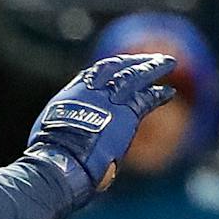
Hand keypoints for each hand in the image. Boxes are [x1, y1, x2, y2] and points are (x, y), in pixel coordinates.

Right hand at [27, 54, 176, 191]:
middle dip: (133, 60)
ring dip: (153, 67)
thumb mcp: (49, 133)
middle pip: (116, 67)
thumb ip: (66, 126)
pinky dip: (159, 94)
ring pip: (136, 75)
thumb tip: (72, 139)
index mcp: (69, 96)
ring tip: (167, 63)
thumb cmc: (50, 157)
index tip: (117, 65)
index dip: (107, 69)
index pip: (91, 75)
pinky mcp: (128, 112)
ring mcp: (110, 99)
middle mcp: (90, 91)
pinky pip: (148, 98)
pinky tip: (169, 92)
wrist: (61, 160)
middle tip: (148, 58)